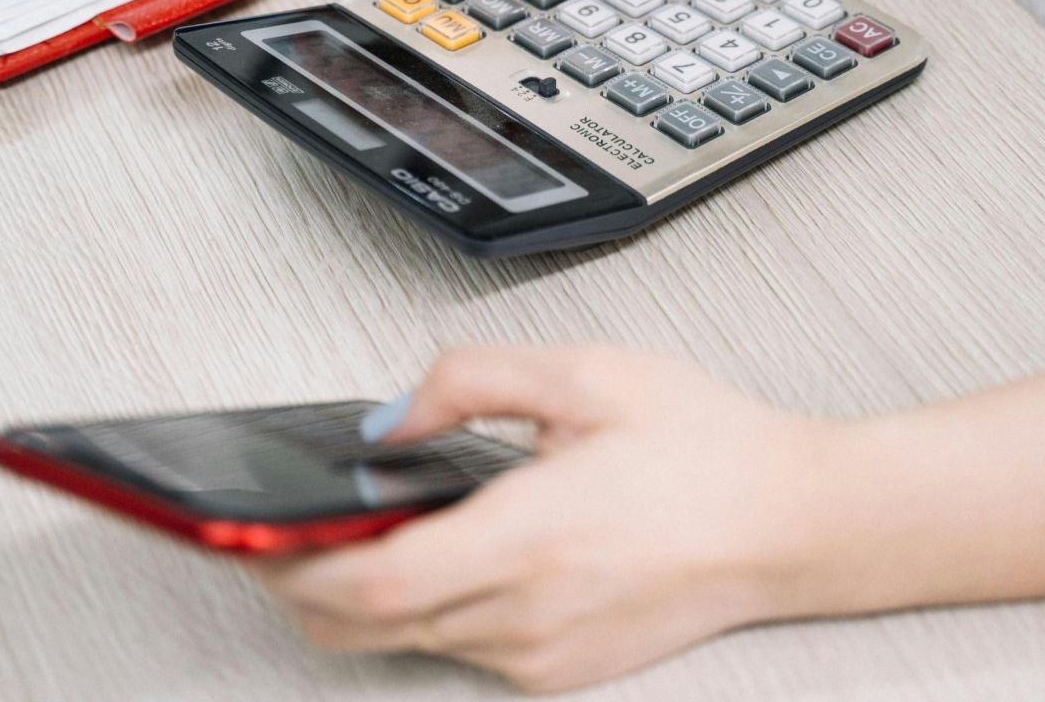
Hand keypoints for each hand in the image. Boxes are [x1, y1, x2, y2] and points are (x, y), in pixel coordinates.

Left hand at [245, 348, 838, 692]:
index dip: (291, 566)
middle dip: (300, 584)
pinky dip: (424, 609)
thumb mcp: (587, 373)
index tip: (249, 534)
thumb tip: (388, 419)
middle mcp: (529, 614)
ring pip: (405, 641)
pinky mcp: (558, 672)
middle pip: (364, 627)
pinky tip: (440, 554)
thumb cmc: (708, 448)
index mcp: (533, 536)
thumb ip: (469, 379)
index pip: (370, 585)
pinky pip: (458, 649)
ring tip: (350, 533)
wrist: (795, 524)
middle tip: (271, 533)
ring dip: (361, 596)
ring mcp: (543, 656)